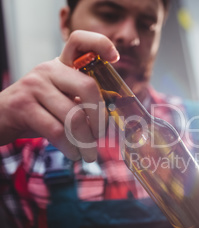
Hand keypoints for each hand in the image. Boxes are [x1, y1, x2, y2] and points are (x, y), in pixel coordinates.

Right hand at [0, 30, 118, 161]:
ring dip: (86, 141)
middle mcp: (49, 70)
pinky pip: (57, 131)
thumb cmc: (38, 111)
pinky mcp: (22, 106)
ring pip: (74, 116)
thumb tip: (112, 119)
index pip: (79, 41)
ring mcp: (34, 85)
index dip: (100, 43)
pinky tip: (74, 154)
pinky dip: (70, 147)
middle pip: (88, 87)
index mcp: (62, 66)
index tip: (116, 58)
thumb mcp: (61, 100)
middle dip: (100, 118)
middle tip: (102, 137)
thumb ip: (82, 101)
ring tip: (89, 153)